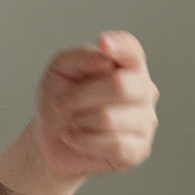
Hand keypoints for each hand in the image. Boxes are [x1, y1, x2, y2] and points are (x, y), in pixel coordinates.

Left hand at [33, 31, 159, 179]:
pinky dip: (85, 142)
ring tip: (73, 123)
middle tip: (61, 103)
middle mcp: (144, 91)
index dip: (120, 47)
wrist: (49, 139)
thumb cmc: (59, 100)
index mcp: (129, 66)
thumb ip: (78, 56)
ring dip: (79, 120)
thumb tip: (104, 58)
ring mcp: (145, 121)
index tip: (102, 43)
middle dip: (79, 96)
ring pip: (109, 118)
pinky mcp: (138, 151)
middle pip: (120, 86)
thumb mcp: (58, 70)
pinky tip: (76, 139)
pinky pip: (115, 145)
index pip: (133, 51)